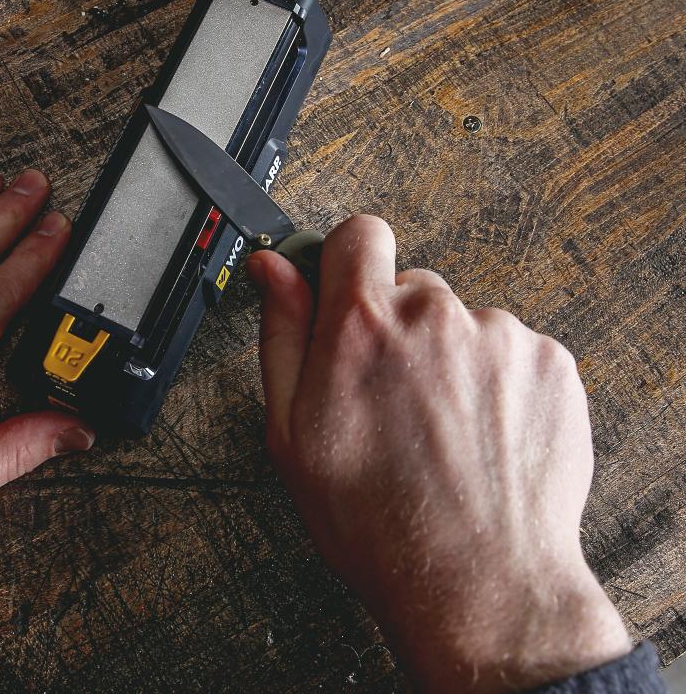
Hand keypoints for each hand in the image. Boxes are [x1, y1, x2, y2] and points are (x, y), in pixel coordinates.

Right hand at [247, 215, 629, 692]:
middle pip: (409, 286)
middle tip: (392, 398)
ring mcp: (498, 336)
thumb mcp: (292, 432)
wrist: (479, 585)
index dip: (348, 264)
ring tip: (441, 429)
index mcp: (361, 325)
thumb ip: (282, 331)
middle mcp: (432, 315)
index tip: (348, 297)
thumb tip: (273, 269)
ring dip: (449, 358)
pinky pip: (510, 348)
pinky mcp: (547, 362)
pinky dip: (496, 381)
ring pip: (461, 323)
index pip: (358, 234)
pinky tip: (479, 435)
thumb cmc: (377, 521)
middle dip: (397, 328)